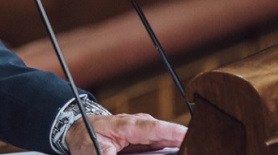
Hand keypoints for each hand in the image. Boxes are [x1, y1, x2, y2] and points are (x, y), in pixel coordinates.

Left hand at [65, 113, 186, 154]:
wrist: (81, 130)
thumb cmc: (87, 136)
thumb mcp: (93, 148)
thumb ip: (105, 154)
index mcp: (129, 125)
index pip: (155, 128)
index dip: (173, 132)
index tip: (188, 135)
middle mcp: (141, 126)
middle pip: (167, 134)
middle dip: (183, 141)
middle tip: (197, 148)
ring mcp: (146, 134)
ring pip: (168, 142)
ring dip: (179, 147)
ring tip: (191, 150)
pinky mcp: (148, 142)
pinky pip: (163, 148)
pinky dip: (172, 151)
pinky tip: (179, 153)